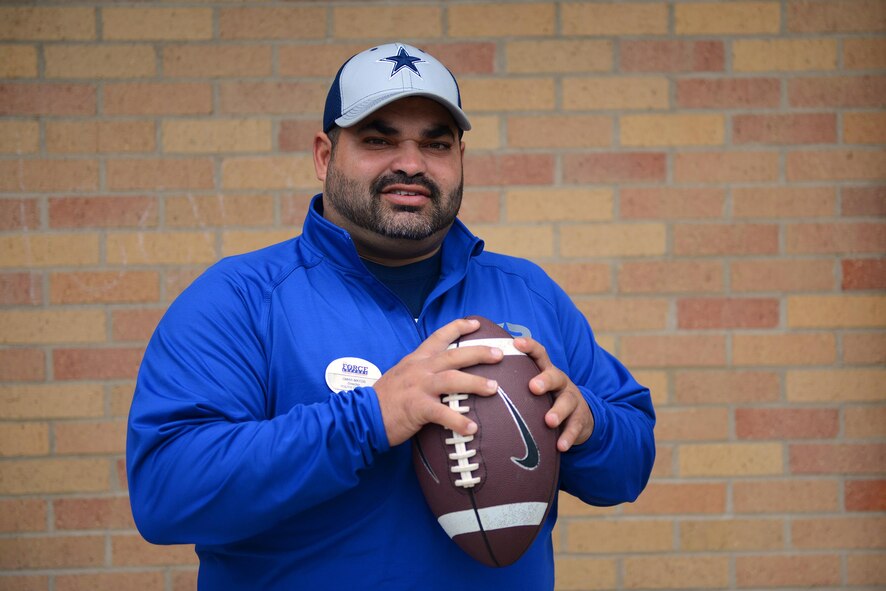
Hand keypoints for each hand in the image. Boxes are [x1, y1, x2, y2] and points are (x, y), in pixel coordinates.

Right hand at [373, 318, 502, 446]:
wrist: (362, 415)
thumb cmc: (384, 399)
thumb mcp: (402, 376)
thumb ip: (420, 372)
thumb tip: (440, 374)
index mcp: (416, 359)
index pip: (439, 337)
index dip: (458, 327)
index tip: (476, 323)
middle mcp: (419, 369)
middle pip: (454, 355)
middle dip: (479, 352)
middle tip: (499, 354)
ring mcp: (418, 387)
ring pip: (453, 379)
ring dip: (476, 383)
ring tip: (494, 389)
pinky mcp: (416, 408)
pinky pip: (442, 413)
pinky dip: (458, 421)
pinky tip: (472, 429)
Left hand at [514, 336, 593, 451]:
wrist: (580, 416)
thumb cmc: (546, 399)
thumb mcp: (535, 386)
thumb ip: (514, 381)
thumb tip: (477, 381)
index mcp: (545, 371)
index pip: (539, 354)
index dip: (529, 346)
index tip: (516, 343)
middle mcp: (560, 382)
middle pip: (554, 376)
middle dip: (544, 380)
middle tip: (533, 387)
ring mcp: (572, 399)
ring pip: (567, 402)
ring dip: (558, 411)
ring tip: (549, 421)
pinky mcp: (580, 419)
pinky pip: (575, 427)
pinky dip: (568, 436)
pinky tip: (560, 446)